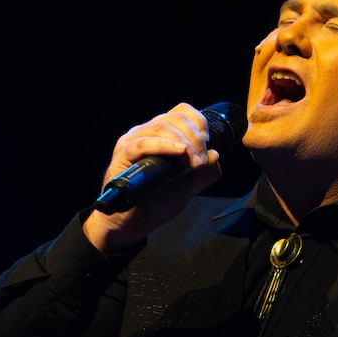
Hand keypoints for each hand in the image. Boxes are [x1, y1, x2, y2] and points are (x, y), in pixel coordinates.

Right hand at [83, 102, 222, 253]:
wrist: (133, 224)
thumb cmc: (155, 203)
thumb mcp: (187, 187)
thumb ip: (203, 173)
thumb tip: (215, 156)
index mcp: (160, 135)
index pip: (180, 112)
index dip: (198, 122)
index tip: (207, 142)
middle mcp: (144, 133)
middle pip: (174, 118)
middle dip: (195, 137)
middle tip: (202, 161)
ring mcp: (132, 142)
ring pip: (161, 127)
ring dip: (184, 143)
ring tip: (194, 163)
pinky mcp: (122, 155)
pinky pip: (143, 143)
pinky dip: (165, 146)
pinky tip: (180, 153)